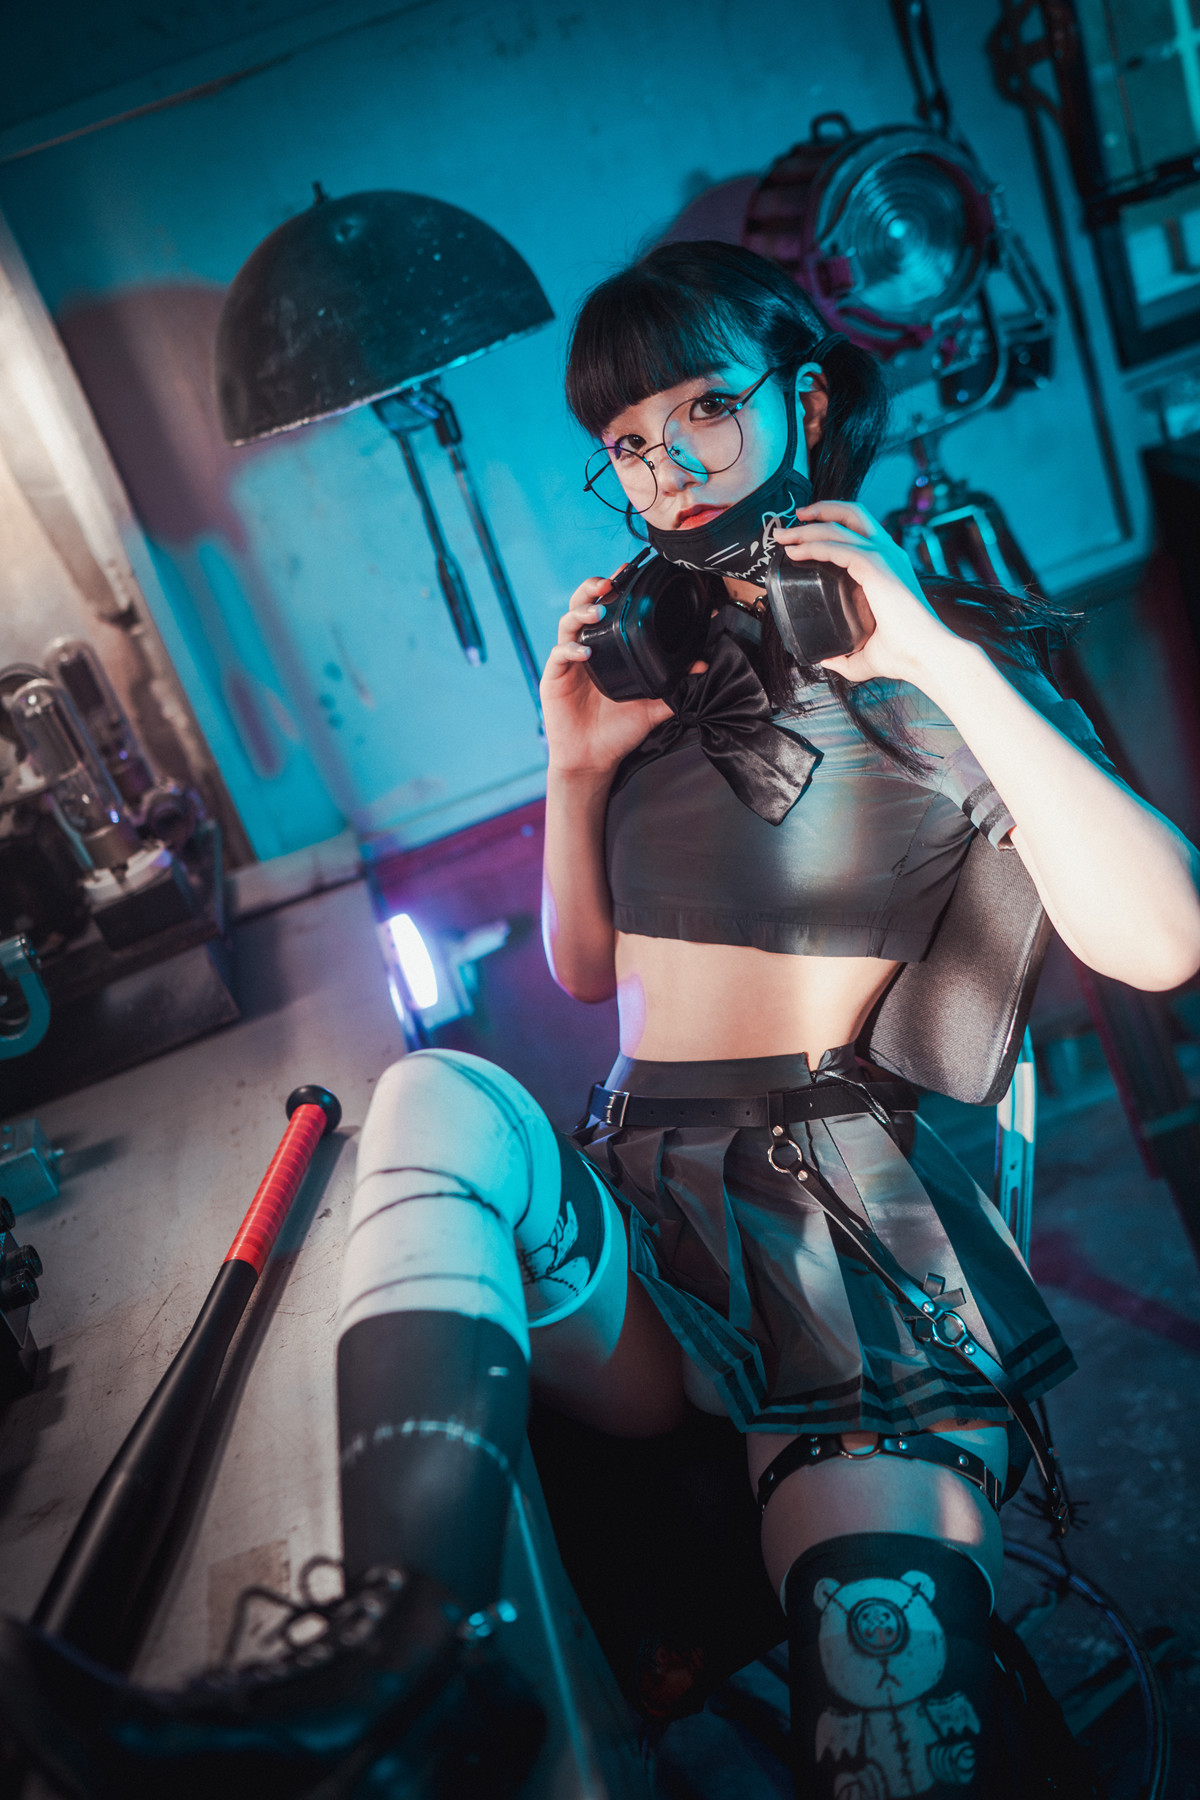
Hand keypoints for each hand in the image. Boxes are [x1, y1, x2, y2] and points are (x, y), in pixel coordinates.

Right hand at [541, 576, 672, 773]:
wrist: (593, 759)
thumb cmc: (618, 731)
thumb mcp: (652, 707)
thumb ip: (675, 685)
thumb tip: (703, 665)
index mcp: (606, 649)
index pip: (606, 609)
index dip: (612, 589)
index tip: (626, 573)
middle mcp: (585, 649)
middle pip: (580, 607)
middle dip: (590, 590)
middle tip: (606, 584)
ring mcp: (567, 663)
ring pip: (567, 625)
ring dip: (580, 613)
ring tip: (596, 613)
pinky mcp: (553, 679)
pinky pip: (558, 656)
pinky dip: (570, 650)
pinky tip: (585, 653)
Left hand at [771, 501, 957, 685]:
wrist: (926, 657)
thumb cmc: (904, 654)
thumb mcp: (866, 653)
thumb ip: (845, 655)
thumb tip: (826, 660)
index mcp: (888, 566)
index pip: (859, 531)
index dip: (830, 525)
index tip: (801, 536)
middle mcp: (888, 554)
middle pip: (852, 514)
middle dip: (818, 511)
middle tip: (789, 524)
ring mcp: (884, 557)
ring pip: (840, 527)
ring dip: (807, 528)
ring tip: (783, 537)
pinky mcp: (877, 567)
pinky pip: (839, 546)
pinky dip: (814, 545)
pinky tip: (796, 552)